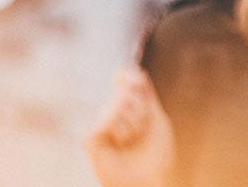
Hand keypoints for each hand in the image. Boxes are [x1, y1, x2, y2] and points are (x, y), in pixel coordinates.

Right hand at [86, 67, 175, 186]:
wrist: (148, 180)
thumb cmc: (155, 154)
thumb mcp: (156, 119)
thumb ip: (147, 95)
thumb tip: (137, 70)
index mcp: (129, 108)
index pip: (126, 82)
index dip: (130, 78)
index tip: (133, 77)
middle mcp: (113, 114)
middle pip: (125, 92)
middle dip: (141, 110)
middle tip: (142, 130)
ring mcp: (101, 125)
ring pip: (116, 106)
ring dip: (133, 125)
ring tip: (132, 142)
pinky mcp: (91, 139)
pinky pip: (104, 121)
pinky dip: (117, 131)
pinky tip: (119, 145)